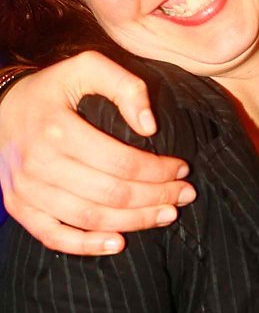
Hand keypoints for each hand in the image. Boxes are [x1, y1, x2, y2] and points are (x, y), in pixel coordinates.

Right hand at [0, 51, 195, 254]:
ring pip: (89, 218)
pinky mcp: (19, 206)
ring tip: (167, 215)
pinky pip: (54, 236)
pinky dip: (87, 246)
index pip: (121, 161)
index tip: (182, 168)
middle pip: (111, 193)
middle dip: (156, 197)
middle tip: (185, 195)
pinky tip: (119, 243)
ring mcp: (26, 190)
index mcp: (58, 129)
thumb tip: (149, 127)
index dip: (158, 170)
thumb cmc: (52, 87)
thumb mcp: (86, 67)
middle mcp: (39, 164)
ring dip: (134, 222)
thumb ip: (124, 86)